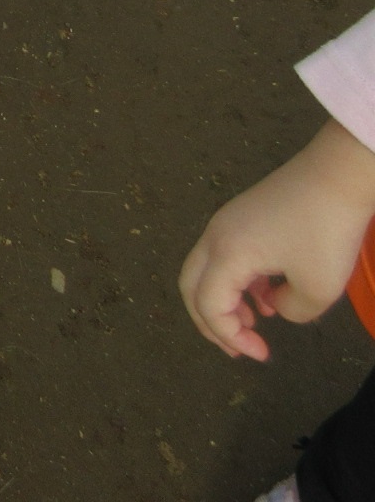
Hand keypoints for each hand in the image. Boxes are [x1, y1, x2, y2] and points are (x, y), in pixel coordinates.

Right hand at [179, 120, 374, 360]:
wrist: (337, 176)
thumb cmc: (325, 231)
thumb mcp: (318, 287)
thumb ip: (293, 312)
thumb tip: (278, 305)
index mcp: (226, 255)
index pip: (209, 305)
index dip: (229, 336)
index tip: (262, 353)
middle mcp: (216, 237)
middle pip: (191, 286)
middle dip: (210, 322)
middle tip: (237, 347)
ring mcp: (227, 223)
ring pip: (207, 271)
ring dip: (224, 301)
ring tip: (255, 323)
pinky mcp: (242, 217)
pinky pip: (225, 256)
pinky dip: (237, 282)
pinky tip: (268, 294)